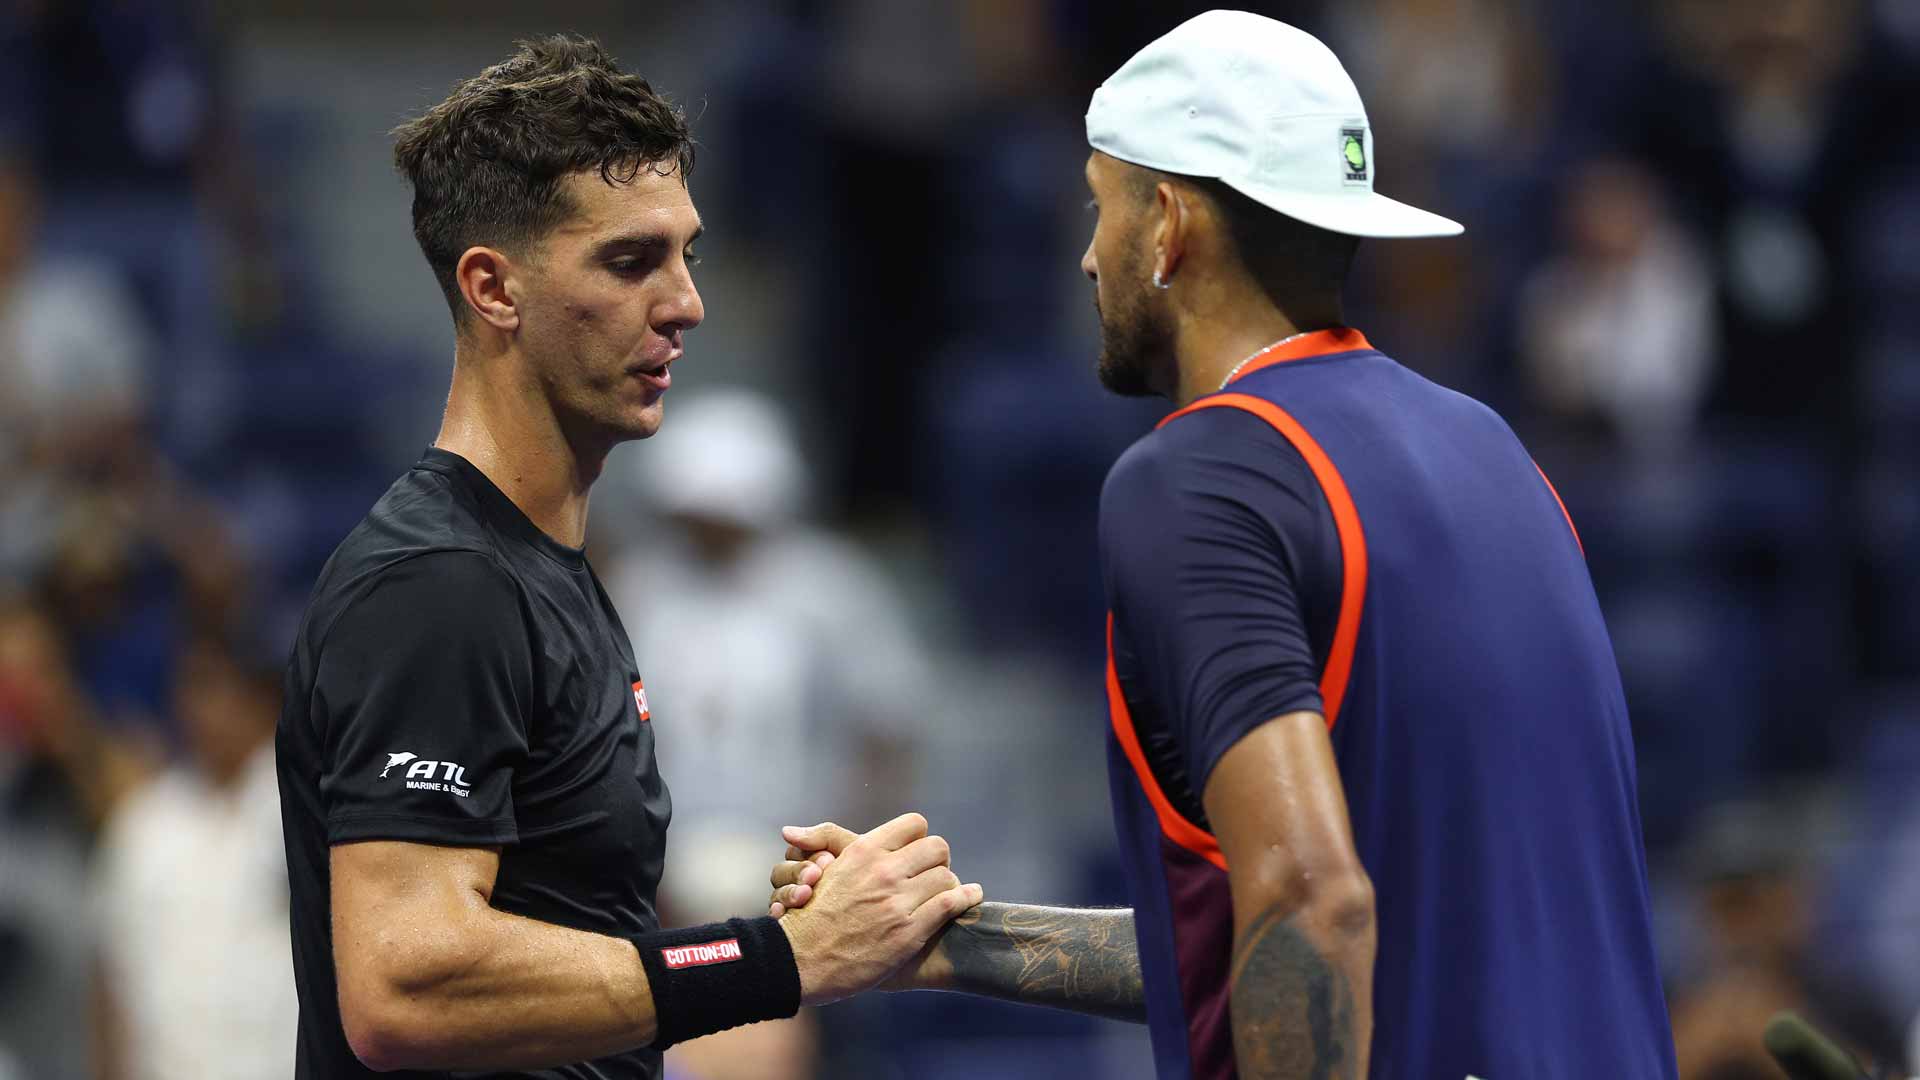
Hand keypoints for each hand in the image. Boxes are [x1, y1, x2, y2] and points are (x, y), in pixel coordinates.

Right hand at [772, 813, 981, 1005]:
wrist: (800, 961)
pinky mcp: (909, 931)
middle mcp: (883, 871)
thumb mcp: (820, 872)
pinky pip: (951, 903)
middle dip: (939, 860)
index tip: (917, 853)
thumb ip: (828, 845)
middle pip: (937, 847)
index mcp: (863, 851)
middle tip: (933, 873)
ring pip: (947, 876)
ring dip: (949, 884)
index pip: (914, 824)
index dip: (919, 838)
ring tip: (948, 892)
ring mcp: (897, 902)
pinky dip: (966, 898)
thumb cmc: (809, 918)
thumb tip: (793, 831)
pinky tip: (971, 897)